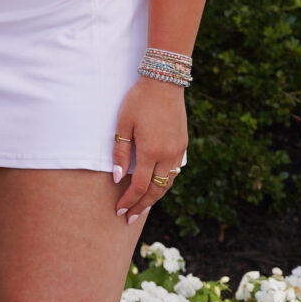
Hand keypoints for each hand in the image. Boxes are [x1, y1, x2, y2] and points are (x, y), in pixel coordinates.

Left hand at [112, 78, 188, 224]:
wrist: (164, 82)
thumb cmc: (138, 101)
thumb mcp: (123, 124)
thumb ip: (120, 152)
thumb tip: (117, 178)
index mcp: (150, 152)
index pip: (139, 186)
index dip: (129, 201)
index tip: (120, 211)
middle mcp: (167, 156)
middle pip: (156, 191)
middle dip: (142, 206)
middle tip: (130, 218)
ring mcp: (177, 151)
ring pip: (168, 184)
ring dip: (155, 197)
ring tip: (143, 207)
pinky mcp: (182, 145)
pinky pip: (174, 172)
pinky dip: (164, 183)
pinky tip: (156, 186)